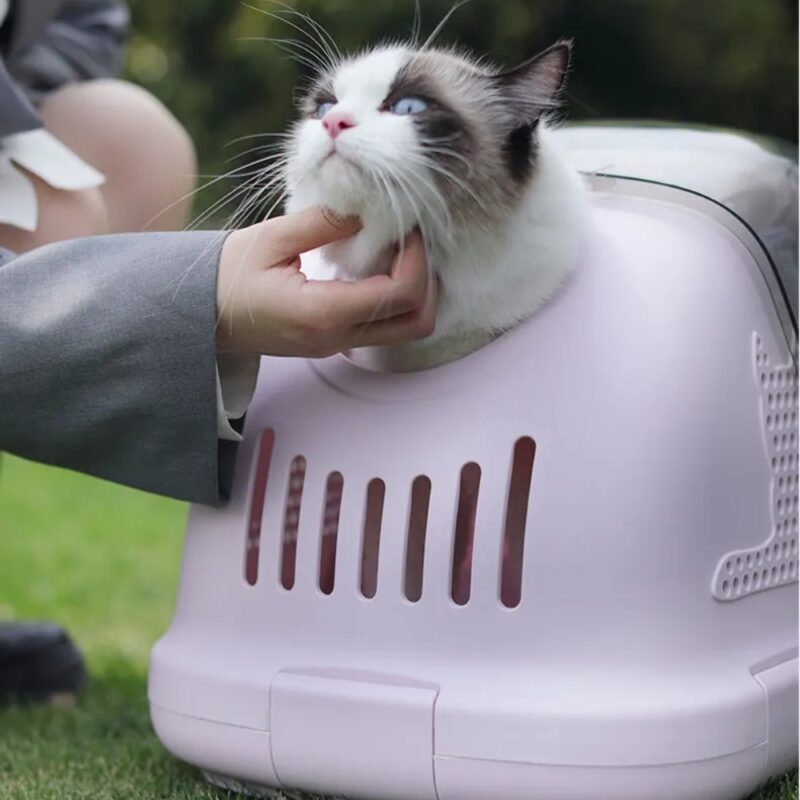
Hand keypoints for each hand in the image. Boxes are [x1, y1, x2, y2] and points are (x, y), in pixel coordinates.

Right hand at [216, 208, 436, 356]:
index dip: (417, 258)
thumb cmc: (228, 276)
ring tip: (397, 252)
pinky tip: (379, 266)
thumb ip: (324, 223)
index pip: (400, 294)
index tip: (408, 227)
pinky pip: (383, 327)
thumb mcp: (272, 239)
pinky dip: (395, 299)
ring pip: (405, 330)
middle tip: (412, 242)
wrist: (201, 316)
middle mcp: (337, 338)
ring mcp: (337, 345)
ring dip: (415, 292)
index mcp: (323, 313)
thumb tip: (368, 208)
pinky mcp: (334, 341)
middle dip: (427, 281)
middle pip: (416, 324)